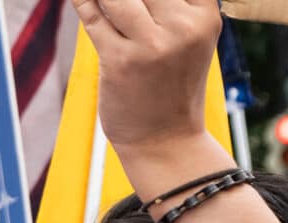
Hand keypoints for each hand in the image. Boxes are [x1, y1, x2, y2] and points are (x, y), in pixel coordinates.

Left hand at [68, 0, 220, 155]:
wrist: (166, 143)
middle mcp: (183, 27)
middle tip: (118, 3)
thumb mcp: (188, 38)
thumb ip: (170, 5)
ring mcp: (152, 45)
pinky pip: (93, 15)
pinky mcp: (120, 61)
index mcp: (204, 15)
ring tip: (101, 1)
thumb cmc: (173, 87)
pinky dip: (83, 0)